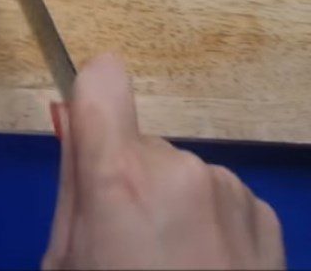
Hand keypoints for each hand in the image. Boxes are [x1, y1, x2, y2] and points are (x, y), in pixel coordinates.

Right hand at [44, 55, 284, 269]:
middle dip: (128, 177)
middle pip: (135, 141)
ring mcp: (227, 188)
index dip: (91, 95)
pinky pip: (214, 195)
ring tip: (171, 262)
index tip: (89, 126)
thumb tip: (71, 122)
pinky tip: (207, 267)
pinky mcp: (262, 211)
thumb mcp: (67, 260)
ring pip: (175, 169)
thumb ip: (71, 185)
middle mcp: (178, 167)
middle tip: (128, 241)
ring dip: (169, 202)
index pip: (102, 79)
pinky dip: (206, 221)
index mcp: (120, 178)